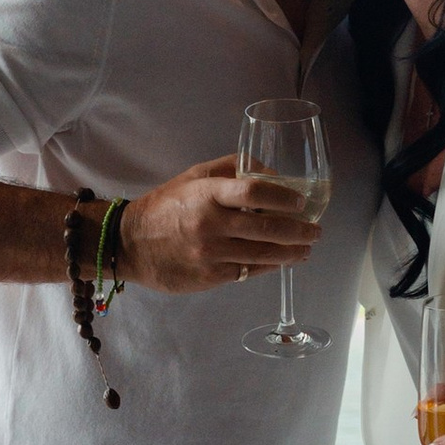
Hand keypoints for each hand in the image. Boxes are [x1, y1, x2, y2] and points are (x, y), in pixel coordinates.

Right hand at [121, 160, 323, 294]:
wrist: (130, 243)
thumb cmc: (166, 206)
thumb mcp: (195, 176)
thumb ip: (232, 168)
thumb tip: (271, 173)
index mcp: (207, 194)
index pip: (254, 191)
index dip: (284, 196)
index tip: (301, 201)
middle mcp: (211, 224)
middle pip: (267, 228)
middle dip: (299, 230)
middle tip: (315, 230)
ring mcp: (210, 253)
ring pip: (263, 254)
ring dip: (291, 252)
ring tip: (305, 249)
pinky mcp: (209, 277)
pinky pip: (248, 271)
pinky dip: (268, 266)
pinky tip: (280, 261)